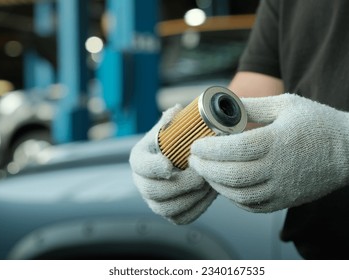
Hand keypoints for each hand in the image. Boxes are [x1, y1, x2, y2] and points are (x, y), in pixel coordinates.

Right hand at [129, 105, 216, 223]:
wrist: (181, 161)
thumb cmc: (176, 142)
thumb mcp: (172, 128)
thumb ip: (172, 120)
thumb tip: (176, 110)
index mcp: (140, 159)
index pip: (141, 166)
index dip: (153, 167)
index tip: (170, 165)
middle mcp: (142, 183)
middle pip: (154, 191)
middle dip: (180, 184)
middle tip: (201, 175)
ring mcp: (154, 201)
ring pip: (167, 208)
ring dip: (190, 197)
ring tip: (208, 184)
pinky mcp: (169, 213)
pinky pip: (181, 218)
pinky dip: (197, 208)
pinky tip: (209, 195)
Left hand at [189, 94, 348, 211]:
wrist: (348, 151)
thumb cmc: (318, 124)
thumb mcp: (286, 104)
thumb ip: (253, 105)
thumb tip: (223, 104)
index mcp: (277, 141)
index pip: (234, 149)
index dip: (209, 148)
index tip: (195, 145)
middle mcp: (278, 168)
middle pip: (231, 174)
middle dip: (205, 168)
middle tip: (193, 159)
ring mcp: (281, 188)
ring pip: (238, 194)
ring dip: (216, 184)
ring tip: (205, 172)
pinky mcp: (285, 200)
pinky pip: (251, 205)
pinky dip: (233, 197)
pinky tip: (225, 186)